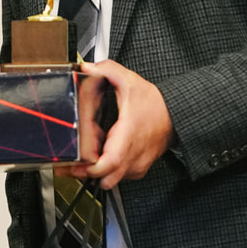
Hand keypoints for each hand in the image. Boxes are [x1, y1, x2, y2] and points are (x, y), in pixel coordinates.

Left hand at [79, 59, 174, 189]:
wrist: (177, 117)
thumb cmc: (156, 104)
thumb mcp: (131, 81)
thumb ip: (108, 70)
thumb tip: (88, 68)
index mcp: (128, 135)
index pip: (109, 162)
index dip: (89, 168)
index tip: (74, 164)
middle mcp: (133, 155)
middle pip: (105, 178)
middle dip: (84, 173)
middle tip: (69, 163)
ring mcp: (136, 165)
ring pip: (110, 180)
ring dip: (95, 170)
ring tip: (87, 154)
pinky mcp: (137, 170)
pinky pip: (117, 176)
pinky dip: (107, 168)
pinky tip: (102, 154)